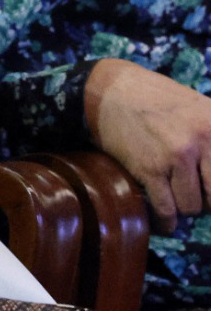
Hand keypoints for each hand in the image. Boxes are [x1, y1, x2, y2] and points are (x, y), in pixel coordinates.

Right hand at [87, 57, 210, 231]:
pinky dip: (165, 222)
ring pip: (191, 207)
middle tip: (191, 196)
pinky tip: (163, 221)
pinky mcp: (149, 168)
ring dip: (181, 208)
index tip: (204, 191)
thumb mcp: (197, 109)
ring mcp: (176, 155)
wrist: (109, 89)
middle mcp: (203, 140)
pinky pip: (165, 209)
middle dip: (204, 203)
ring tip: (172, 200)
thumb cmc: (154, 99)